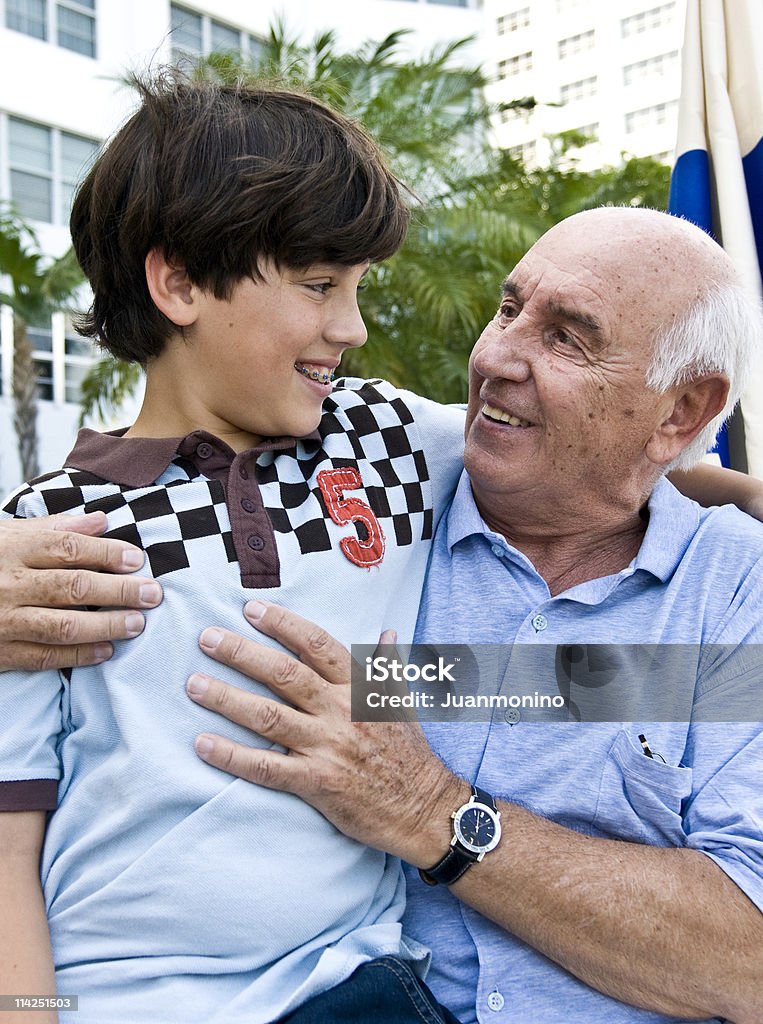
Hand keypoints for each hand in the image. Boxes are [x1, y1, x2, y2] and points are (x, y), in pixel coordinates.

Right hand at [0, 512, 161, 671]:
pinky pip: (44, 657)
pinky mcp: (1, 652)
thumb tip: (101, 520)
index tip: (138, 558)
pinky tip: (107, 651)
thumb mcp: (8, 534)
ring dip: (106, 625)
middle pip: (73, 586)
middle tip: (152, 593)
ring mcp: (4, 621)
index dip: (107, 553)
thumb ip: (55, 528)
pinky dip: (79, 656)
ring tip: (137, 623)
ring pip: (63, 625)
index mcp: (12, 548)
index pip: (69, 548)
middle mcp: (9, 584)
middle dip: (118, 590)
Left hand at [186, 601, 463, 864]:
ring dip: (227, 699)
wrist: (423, 808)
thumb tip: (387, 631)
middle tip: (207, 637)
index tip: (251, 609)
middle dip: (242, 653)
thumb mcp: (401, 701)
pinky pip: (266, 768)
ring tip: (193, 685)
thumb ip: (387, 664)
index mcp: (359, 686)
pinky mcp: (316, 783)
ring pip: (268, 717)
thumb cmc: (410, 752)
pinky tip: (203, 744)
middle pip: (284, 674)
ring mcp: (327, 747)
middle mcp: (340, 711)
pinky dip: (232, 756)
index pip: (317, 644)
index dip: (283, 624)